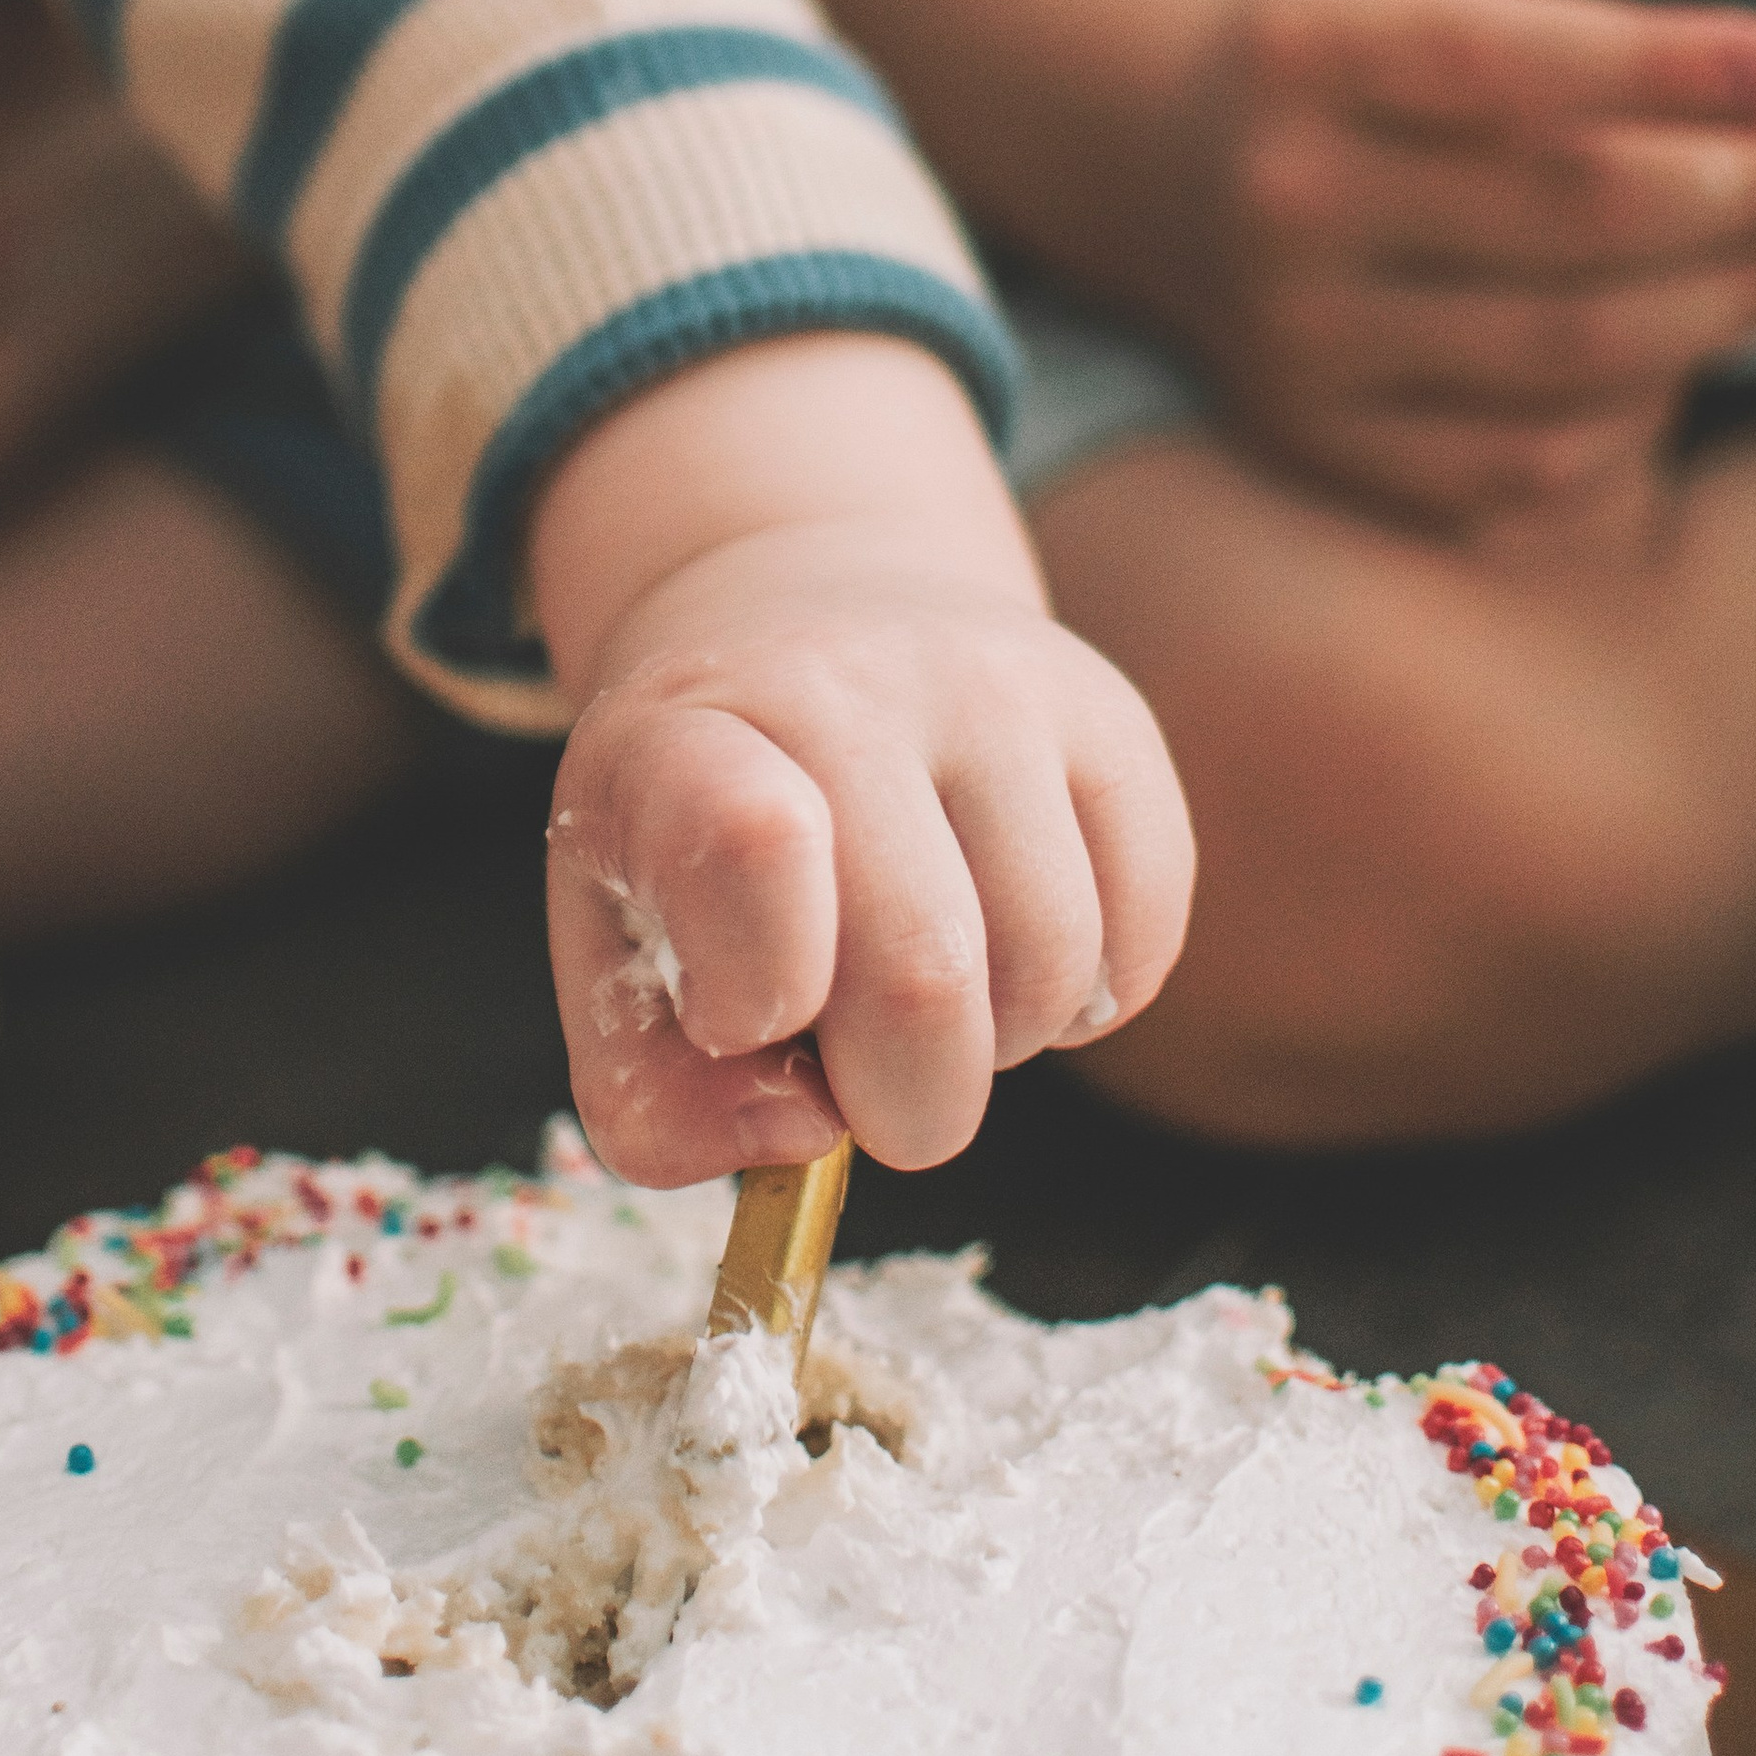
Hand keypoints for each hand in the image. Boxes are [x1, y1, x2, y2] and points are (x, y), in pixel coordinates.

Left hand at [532, 337, 1192, 1181]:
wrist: (807, 623)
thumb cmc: (700, 837)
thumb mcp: (613, 957)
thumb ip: (658, 1100)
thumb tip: (804, 1132)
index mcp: (685, 736)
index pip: (747, 846)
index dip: (759, 990)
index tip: (744, 1021)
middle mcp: (849, 681)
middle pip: (925, 975)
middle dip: (901, 1103)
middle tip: (863, 1082)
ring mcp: (995, 685)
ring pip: (1051, 969)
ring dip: (996, 1047)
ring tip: (929, 991)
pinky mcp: (1110, 714)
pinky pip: (1141, 938)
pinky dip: (1085, 1004)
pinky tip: (1008, 949)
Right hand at [1147, 0, 1755, 528]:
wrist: (1170, 184)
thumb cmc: (1327, 33)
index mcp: (1299, 49)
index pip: (1500, 61)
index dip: (1662, 66)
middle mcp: (1285, 199)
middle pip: (1571, 213)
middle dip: (1739, 186)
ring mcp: (1304, 340)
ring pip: (1575, 349)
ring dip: (1726, 299)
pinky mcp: (1334, 444)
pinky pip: (1535, 458)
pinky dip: (1643, 406)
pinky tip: (1687, 332)